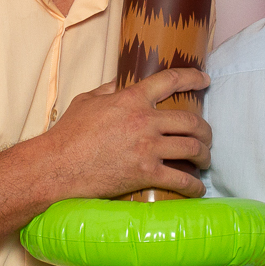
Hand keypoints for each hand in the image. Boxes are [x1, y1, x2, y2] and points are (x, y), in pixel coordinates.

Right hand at [40, 66, 210, 200]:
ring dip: (204, 155)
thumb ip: (107, 90)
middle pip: (191, 121)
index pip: (170, 81)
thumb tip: (119, 83)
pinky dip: (194, 185)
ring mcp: (148, 148)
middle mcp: (145, 121)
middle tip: (207, 135)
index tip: (205, 80)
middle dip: (205, 129)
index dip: (193, 78)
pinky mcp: (146, 174)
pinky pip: (181, 179)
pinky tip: (198, 188)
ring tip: (204, 159)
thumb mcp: (86, 102)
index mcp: (131, 99)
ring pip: (192, 148)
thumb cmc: (67, 134)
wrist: (57, 166)